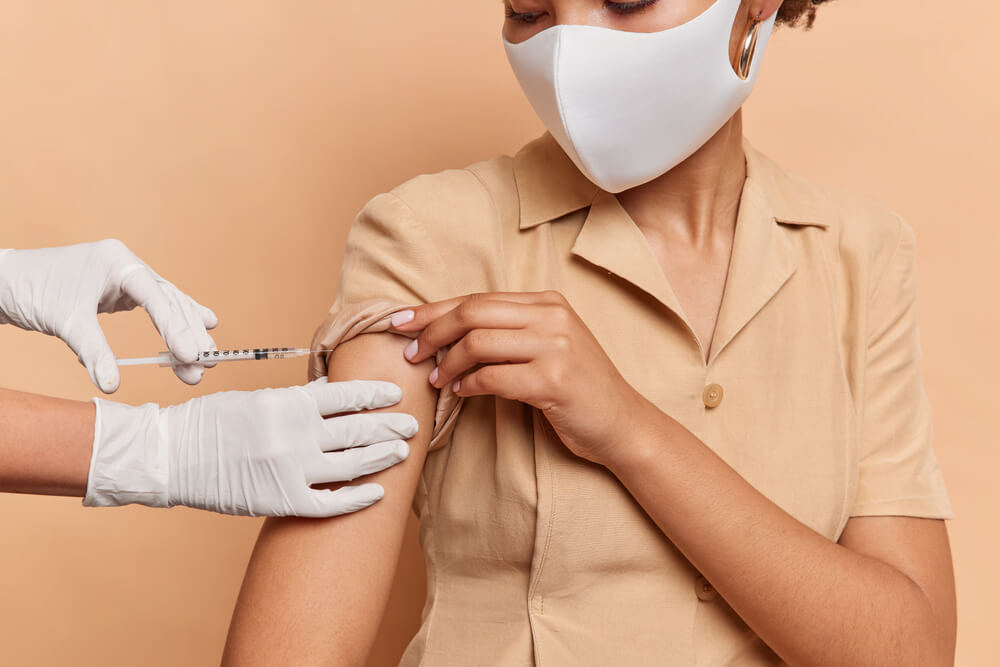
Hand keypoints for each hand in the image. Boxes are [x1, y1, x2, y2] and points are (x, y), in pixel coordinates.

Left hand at [0, 239, 216, 391]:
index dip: (175, 326)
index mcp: (116, 261)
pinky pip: (157, 304)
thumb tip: (113, 384)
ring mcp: (126, 276)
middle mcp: (127, 265)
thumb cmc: (32, 291)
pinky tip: (204, 322)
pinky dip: (176, 319)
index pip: (155, 295)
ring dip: (186, 331)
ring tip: (207, 357)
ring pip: (168, 303)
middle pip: (169, 300)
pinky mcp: (120, 289)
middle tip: (206, 363)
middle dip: (188, 334)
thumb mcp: (66, 323)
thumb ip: (94, 352)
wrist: (6, 281)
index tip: (190, 354)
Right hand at [85, 377, 417, 516]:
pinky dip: (358, 499)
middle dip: (391, 426)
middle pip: (358, 430)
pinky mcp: (282, 501)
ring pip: (352, 465)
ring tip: (402, 452)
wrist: (172, 457)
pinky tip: (377, 492)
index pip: (347, 395)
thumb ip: (299, 400)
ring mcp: (290, 471)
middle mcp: (295, 436)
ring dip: (382, 458)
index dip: (377, 394)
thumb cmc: (213, 422)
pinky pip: (331, 503)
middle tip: (413, 424)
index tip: (396, 393)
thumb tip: (336, 393)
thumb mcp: (259, 399)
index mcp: (289, 404)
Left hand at [393, 291, 643, 468]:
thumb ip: (509, 332)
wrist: (622, 423)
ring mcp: (556, 347)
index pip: (479, 298)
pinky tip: (461, 393)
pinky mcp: (554, 380)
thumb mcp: (549, 345)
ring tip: (437, 379)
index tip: (402, 321)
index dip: (435, 309)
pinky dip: (469, 385)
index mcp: (547, 302)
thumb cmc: (577, 388)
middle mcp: (552, 317)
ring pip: (478, 343)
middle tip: (412, 353)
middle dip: (433, 331)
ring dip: (449, 363)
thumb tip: (446, 332)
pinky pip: (493, 378)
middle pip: (473, 312)